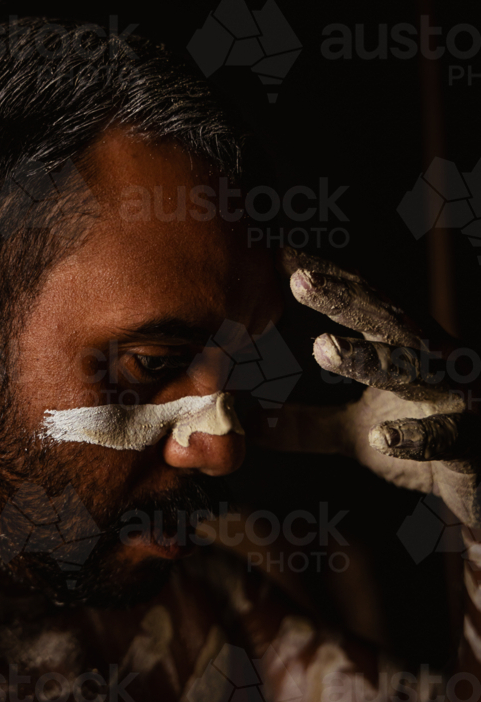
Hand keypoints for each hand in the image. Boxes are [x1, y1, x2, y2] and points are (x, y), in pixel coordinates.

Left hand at [255, 248, 480, 528]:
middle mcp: (433, 362)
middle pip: (387, 321)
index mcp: (404, 350)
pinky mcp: (471, 444)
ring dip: (369, 358)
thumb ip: (303, 424)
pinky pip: (446, 438)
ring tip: (322, 347)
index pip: (362, 307)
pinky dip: (414, 437)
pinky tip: (383, 438)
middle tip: (298, 280)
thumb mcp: (354, 433)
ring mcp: (456, 399)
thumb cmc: (424, 441)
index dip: (326, 281)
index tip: (280, 256)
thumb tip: (243, 420)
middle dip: (344, 298)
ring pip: (414, 370)